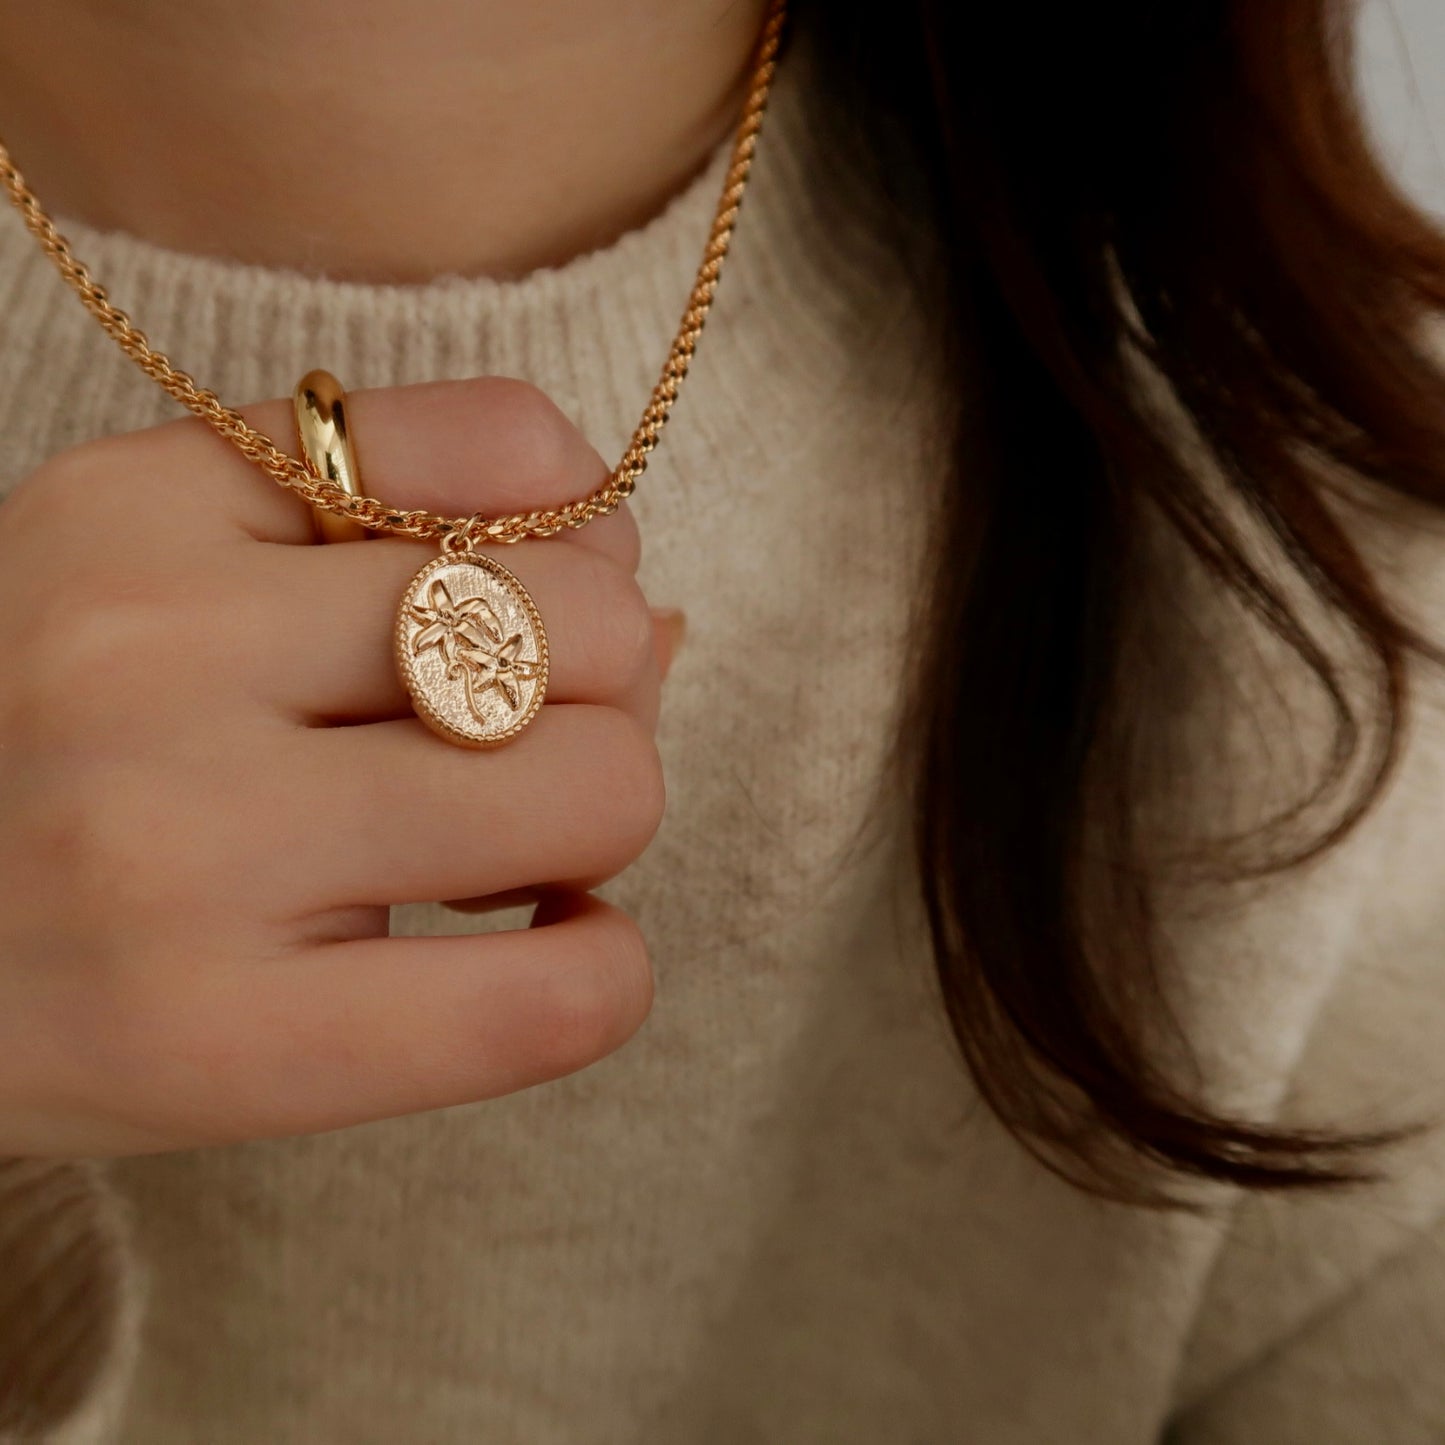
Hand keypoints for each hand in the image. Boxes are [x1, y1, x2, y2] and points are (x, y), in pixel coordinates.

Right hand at [0, 377, 672, 1156]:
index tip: (526, 619)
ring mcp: (183, 850)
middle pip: (592, 624)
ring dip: (592, 824)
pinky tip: (527, 951)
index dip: (580, 544)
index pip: (517, 446)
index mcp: (143, 502)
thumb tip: (660, 613)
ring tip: (493, 855)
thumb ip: (386, 531)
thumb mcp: (147, 566)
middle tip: (511, 752)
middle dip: (602, 692)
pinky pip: (553, 1001)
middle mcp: (153, 649)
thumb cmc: (23, 746)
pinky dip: (600, 969)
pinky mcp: (216, 1045)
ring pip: (601, 787)